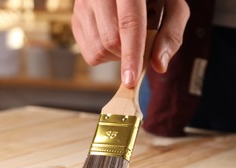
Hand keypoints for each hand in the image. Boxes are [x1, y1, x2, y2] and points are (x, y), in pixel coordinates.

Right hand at [71, 0, 189, 87]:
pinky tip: (112, 40)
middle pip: (111, 41)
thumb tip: (159, 65)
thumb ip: (171, 34)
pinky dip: (104, 55)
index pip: (129, 23)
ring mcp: (83, 5)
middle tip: (139, 46)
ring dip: (116, 56)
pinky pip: (88, 53)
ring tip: (125, 39)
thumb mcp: (172, 8)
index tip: (131, 79)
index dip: (131, 54)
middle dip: (127, 54)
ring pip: (97, 50)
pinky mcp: (75, 18)